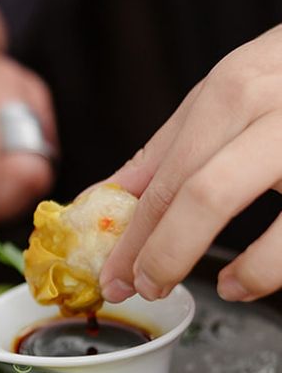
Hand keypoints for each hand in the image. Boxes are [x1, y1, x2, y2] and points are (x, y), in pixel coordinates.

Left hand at [99, 25, 281, 304]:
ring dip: (193, 255)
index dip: (130, 232)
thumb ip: (173, 147)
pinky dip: (262, 268)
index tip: (112, 271)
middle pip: (195, 189)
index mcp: (238, 86)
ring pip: (226, 198)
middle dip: (155, 250)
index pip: (166, 172)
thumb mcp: (237, 95)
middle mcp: (276, 104)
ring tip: (187, 286)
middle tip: (137, 286)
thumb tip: (107, 196)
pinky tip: (243, 284)